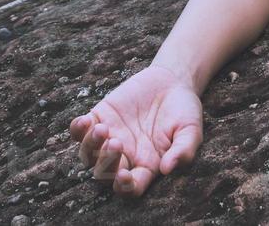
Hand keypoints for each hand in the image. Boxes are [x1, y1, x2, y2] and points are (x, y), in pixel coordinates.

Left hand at [67, 64, 202, 196]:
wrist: (171, 81)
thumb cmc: (183, 111)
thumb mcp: (191, 130)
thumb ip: (184, 150)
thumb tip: (168, 169)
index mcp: (146, 166)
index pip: (131, 187)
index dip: (124, 187)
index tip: (124, 176)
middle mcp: (124, 157)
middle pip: (105, 173)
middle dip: (106, 163)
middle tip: (116, 143)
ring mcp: (109, 137)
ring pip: (88, 154)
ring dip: (90, 146)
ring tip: (101, 129)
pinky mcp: (100, 117)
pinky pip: (79, 131)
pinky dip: (77, 129)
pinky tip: (84, 121)